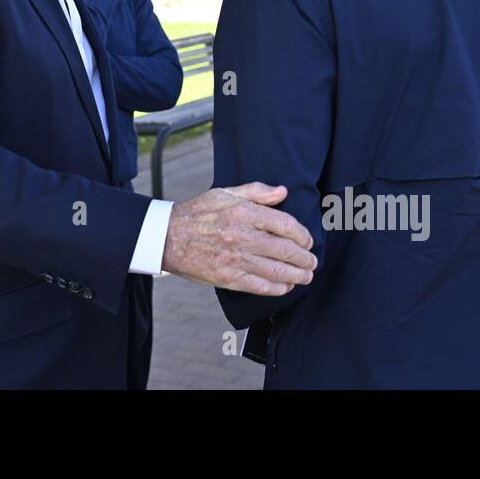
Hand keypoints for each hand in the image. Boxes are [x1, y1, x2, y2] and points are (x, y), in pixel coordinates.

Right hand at [162, 183, 316, 294]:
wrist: (167, 237)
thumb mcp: (225, 193)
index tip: (308, 240)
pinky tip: (286, 286)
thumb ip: (256, 191)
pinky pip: (260, 287)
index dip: (303, 235)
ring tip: (306, 276)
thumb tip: (282, 192)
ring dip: (297, 275)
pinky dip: (278, 288)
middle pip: (286, 250)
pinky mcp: (228, 278)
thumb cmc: (197, 213)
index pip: (285, 225)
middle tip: (312, 261)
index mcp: (243, 213)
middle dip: (305, 258)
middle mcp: (242, 237)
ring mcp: (235, 260)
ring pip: (277, 271)